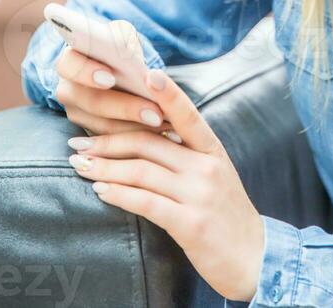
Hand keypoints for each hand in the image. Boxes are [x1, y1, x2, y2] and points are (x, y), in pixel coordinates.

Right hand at [54, 20, 176, 137]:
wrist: (117, 68)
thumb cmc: (118, 49)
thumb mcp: (121, 37)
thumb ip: (123, 42)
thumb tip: (132, 58)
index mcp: (70, 60)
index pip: (69, 65)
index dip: (87, 72)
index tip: (111, 77)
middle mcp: (67, 89)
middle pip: (91, 102)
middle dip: (125, 108)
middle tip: (155, 113)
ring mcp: (76, 114)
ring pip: (102, 127)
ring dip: (135, 129)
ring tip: (163, 125)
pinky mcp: (88, 134)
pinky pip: (111, 143)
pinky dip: (136, 138)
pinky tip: (160, 134)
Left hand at [67, 68, 264, 302]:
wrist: (254, 258)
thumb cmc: (226, 214)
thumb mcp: (214, 174)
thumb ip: (187, 154)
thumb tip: (149, 134)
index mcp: (212, 150)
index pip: (187, 114)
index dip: (168, 93)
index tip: (145, 74)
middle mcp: (206, 166)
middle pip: (149, 142)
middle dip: (108, 141)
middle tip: (78, 142)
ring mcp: (199, 194)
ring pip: (141, 171)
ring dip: (105, 168)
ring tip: (80, 165)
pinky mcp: (190, 223)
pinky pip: (146, 202)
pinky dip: (119, 194)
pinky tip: (101, 191)